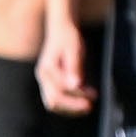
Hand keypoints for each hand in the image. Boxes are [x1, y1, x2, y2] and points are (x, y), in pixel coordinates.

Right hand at [35, 1, 92, 115]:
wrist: (61, 29)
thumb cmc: (69, 37)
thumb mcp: (75, 49)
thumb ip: (74, 67)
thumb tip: (75, 86)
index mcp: (47, 68)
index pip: (60, 90)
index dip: (77, 96)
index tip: (92, 97)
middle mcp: (43, 76)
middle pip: (53, 100)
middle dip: (72, 106)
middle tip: (90, 106)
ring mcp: (44, 79)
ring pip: (53, 102)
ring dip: (70, 107)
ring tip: (88, 106)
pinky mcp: (50, 81)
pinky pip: (56, 97)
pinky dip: (68, 102)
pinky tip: (82, 99)